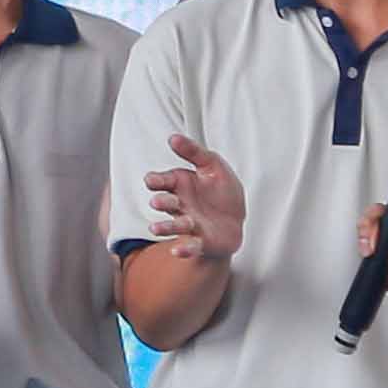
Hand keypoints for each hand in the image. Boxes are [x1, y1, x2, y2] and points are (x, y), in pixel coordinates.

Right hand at [144, 132, 246, 265]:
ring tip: (155, 228)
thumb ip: (194, 151)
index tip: (152, 180)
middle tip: (158, 202)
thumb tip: (172, 137)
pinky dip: (183, 249)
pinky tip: (177, 250)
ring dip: (164, 227)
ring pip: (174, 226)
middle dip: (161, 202)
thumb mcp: (212, 165)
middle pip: (165, 203)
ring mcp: (189, 225)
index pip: (161, 181)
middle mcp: (180, 205)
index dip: (155, 181)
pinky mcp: (200, 242)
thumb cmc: (219, 191)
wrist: (236, 220)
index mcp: (179, 185)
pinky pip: (190, 247)